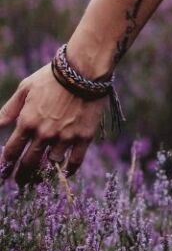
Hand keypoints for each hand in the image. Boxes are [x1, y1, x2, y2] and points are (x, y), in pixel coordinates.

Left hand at [0, 66, 107, 183]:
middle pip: (29, 163)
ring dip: (45, 171)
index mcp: (27, 123)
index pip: (12, 152)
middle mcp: (44, 134)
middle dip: (22, 175)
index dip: (6, 165)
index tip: (5, 172)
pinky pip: (75, 160)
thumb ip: (9, 110)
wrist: (85, 69)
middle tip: (20, 181)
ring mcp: (65, 136)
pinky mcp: (84, 136)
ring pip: (51, 163)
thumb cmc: (52, 76)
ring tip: (42, 177)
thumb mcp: (25, 88)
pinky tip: (65, 173)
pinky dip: (69, 170)